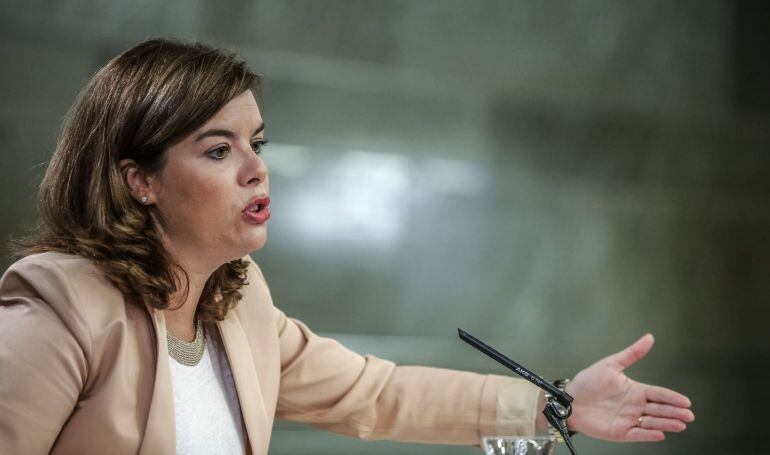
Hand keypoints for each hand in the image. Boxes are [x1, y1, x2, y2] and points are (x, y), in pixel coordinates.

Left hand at [565, 334, 693, 440]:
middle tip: (688, 415)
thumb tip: (649, 338)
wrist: (569, 399)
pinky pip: (637, 434)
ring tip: (680, 425)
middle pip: (659, 410)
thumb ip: (632, 354)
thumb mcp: (611, 364)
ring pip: (652, 423)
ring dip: (666, 424)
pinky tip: (659, 433)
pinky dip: (648, 435)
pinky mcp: (620, 432)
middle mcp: (635, 406)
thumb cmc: (588, 382)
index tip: (686, 401)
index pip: (659, 394)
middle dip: (674, 413)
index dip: (672, 398)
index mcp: (635, 390)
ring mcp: (628, 420)